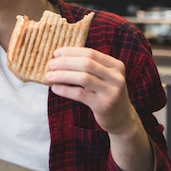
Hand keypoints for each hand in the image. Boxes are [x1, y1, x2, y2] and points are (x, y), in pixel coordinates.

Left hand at [45, 47, 154, 170]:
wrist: (121, 118)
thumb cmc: (105, 93)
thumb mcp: (103, 77)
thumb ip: (89, 67)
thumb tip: (59, 58)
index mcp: (116, 66)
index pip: (90, 53)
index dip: (71, 52)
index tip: (56, 53)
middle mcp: (116, 77)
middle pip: (86, 64)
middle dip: (65, 62)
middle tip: (50, 64)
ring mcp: (112, 92)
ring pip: (83, 78)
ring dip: (63, 75)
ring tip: (49, 76)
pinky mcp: (104, 105)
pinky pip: (80, 94)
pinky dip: (65, 90)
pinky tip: (55, 88)